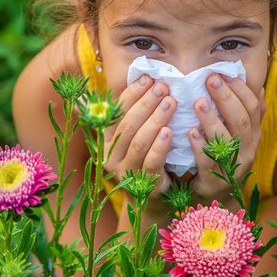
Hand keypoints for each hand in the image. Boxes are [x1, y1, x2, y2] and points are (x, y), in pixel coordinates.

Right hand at [104, 75, 175, 202]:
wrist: (153, 200)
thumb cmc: (148, 158)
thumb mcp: (137, 136)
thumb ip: (135, 112)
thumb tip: (139, 75)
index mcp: (106, 140)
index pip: (116, 111)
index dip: (132, 93)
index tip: (149, 78)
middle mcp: (110, 156)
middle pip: (127, 125)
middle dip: (146, 103)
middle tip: (164, 87)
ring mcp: (125, 173)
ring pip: (138, 142)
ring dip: (155, 120)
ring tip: (171, 102)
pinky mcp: (143, 186)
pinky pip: (150, 163)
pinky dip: (160, 146)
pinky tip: (170, 131)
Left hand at [188, 74, 264, 205]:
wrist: (217, 194)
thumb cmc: (225, 156)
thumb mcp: (240, 136)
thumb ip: (248, 114)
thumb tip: (259, 88)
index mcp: (254, 135)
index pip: (254, 108)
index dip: (241, 90)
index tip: (224, 74)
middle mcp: (248, 150)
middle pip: (241, 120)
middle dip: (226, 98)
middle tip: (210, 80)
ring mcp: (233, 167)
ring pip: (226, 141)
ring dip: (211, 119)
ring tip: (198, 102)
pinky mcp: (215, 181)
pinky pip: (208, 162)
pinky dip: (200, 146)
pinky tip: (190, 132)